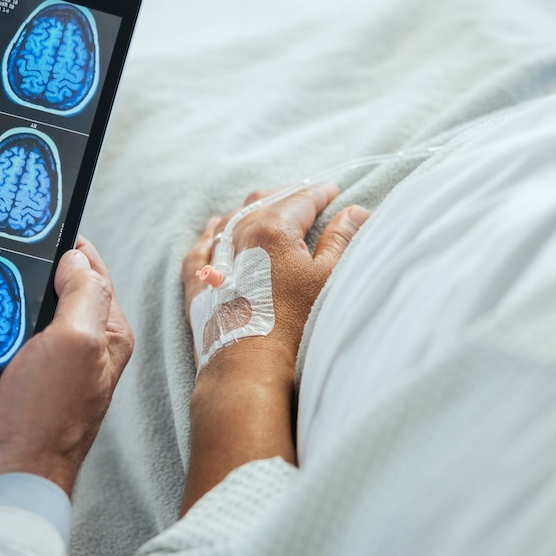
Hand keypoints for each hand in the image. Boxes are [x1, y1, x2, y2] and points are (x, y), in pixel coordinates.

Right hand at [0, 238, 133, 497]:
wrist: (8, 470)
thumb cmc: (47, 413)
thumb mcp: (76, 341)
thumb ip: (83, 294)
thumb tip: (76, 258)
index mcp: (106, 335)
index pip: (93, 273)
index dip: (69, 249)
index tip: (41, 229)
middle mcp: (80, 347)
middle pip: (56, 289)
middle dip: (33, 271)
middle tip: (6, 251)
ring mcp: (46, 363)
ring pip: (24, 313)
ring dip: (6, 300)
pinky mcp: (13, 378)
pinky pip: (0, 339)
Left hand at [182, 185, 368, 379]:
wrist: (249, 365)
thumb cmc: (295, 323)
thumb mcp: (327, 278)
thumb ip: (341, 239)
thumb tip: (355, 211)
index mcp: (272, 229)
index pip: (300, 199)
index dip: (320, 193)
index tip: (333, 190)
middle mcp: (239, 235)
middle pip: (265, 202)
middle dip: (288, 196)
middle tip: (307, 197)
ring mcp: (215, 258)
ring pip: (233, 219)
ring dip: (254, 209)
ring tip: (270, 207)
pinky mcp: (200, 282)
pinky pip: (201, 247)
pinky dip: (211, 233)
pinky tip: (216, 226)